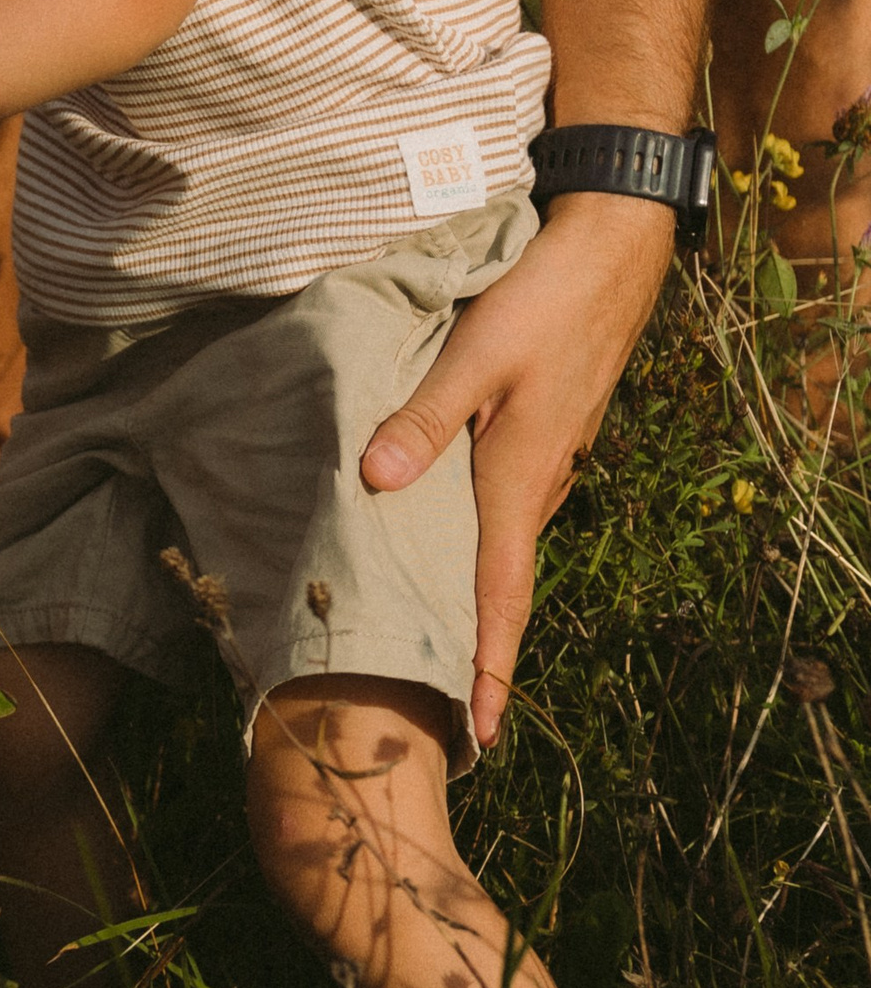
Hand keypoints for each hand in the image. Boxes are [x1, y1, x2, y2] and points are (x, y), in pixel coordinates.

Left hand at [358, 192, 673, 746]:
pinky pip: (506, 508)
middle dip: (479, 649)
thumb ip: (422, 419)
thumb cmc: (541, 302)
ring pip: (503, 544)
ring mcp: (547, 462)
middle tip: (448, 710)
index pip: (502, 595)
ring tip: (437, 642)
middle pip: (502, 584)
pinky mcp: (543, 437)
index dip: (491, 666)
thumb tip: (376, 484)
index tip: (483, 732)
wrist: (611, 255)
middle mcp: (539, 484)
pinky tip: (447, 540)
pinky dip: (480, 541)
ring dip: (478, 595)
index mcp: (519, 478)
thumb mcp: (473, 356)